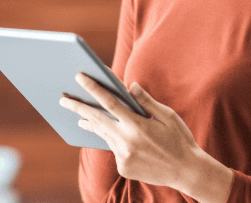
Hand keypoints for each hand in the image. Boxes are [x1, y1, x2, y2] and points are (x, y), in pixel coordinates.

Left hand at [58, 73, 202, 190]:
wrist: (187, 172)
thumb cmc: (179, 139)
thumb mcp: (167, 116)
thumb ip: (146, 101)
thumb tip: (129, 85)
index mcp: (138, 125)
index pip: (110, 102)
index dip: (93, 88)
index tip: (79, 77)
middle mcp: (127, 142)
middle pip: (96, 120)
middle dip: (78, 108)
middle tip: (63, 99)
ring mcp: (124, 157)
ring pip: (103, 135)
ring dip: (90, 124)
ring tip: (78, 117)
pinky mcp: (124, 167)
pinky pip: (114, 149)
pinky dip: (112, 140)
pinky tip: (110, 134)